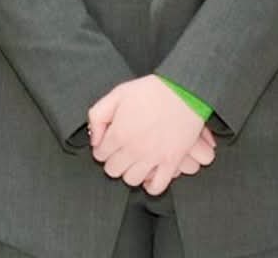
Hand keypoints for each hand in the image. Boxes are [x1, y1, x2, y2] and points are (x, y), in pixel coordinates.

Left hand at [88, 77, 214, 194]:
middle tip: (118, 153)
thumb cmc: (150, 91)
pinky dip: (150, 185)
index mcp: (119, 133)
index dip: (101, 149)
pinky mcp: (171, 164)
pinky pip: (157, 187)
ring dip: (129, 172)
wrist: (182, 93)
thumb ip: (98, 116)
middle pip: (113, 170)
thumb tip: (94, 139)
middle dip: (112, 161)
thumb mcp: (116, 94)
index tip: (106, 144)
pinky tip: (148, 175)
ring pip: (132, 180)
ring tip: (133, 161)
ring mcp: (153, 159)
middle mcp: (134, 150)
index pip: (100, 155)